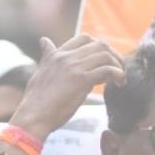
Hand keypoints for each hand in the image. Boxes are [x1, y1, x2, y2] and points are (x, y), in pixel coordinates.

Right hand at [8, 35, 125, 139]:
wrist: (33, 116)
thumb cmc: (36, 100)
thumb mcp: (40, 71)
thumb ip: (47, 56)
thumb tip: (44, 40)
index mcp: (57, 55)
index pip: (84, 38)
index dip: (99, 48)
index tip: (105, 61)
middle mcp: (66, 57)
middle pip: (99, 44)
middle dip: (114, 55)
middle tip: (118, 69)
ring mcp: (74, 67)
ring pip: (105, 55)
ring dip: (118, 65)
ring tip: (121, 78)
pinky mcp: (81, 80)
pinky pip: (108, 70)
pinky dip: (118, 74)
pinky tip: (120, 83)